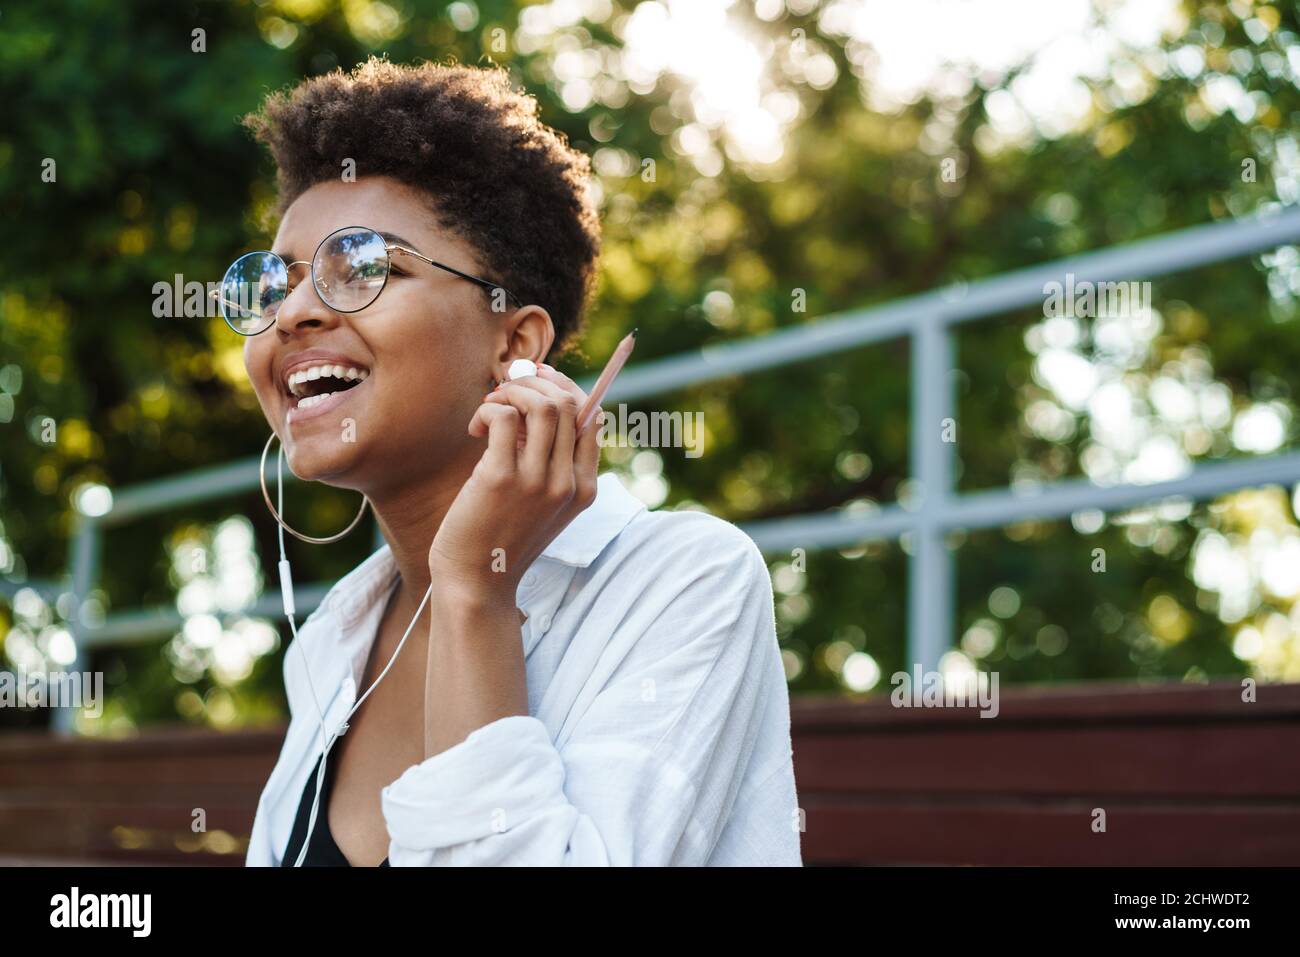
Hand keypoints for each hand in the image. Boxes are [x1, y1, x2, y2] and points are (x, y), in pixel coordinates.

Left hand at [428, 363, 602, 603]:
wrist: (476, 581)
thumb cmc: (502, 536)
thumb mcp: (542, 502)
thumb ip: (550, 462)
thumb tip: (536, 403)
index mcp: (584, 487)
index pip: (592, 416)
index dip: (565, 388)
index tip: (538, 381)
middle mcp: (567, 483)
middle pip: (568, 404)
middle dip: (534, 383)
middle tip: (505, 392)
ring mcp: (537, 482)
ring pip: (542, 405)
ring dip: (512, 392)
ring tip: (490, 408)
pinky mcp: (501, 478)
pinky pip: (504, 417)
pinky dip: (488, 410)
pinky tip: (476, 430)